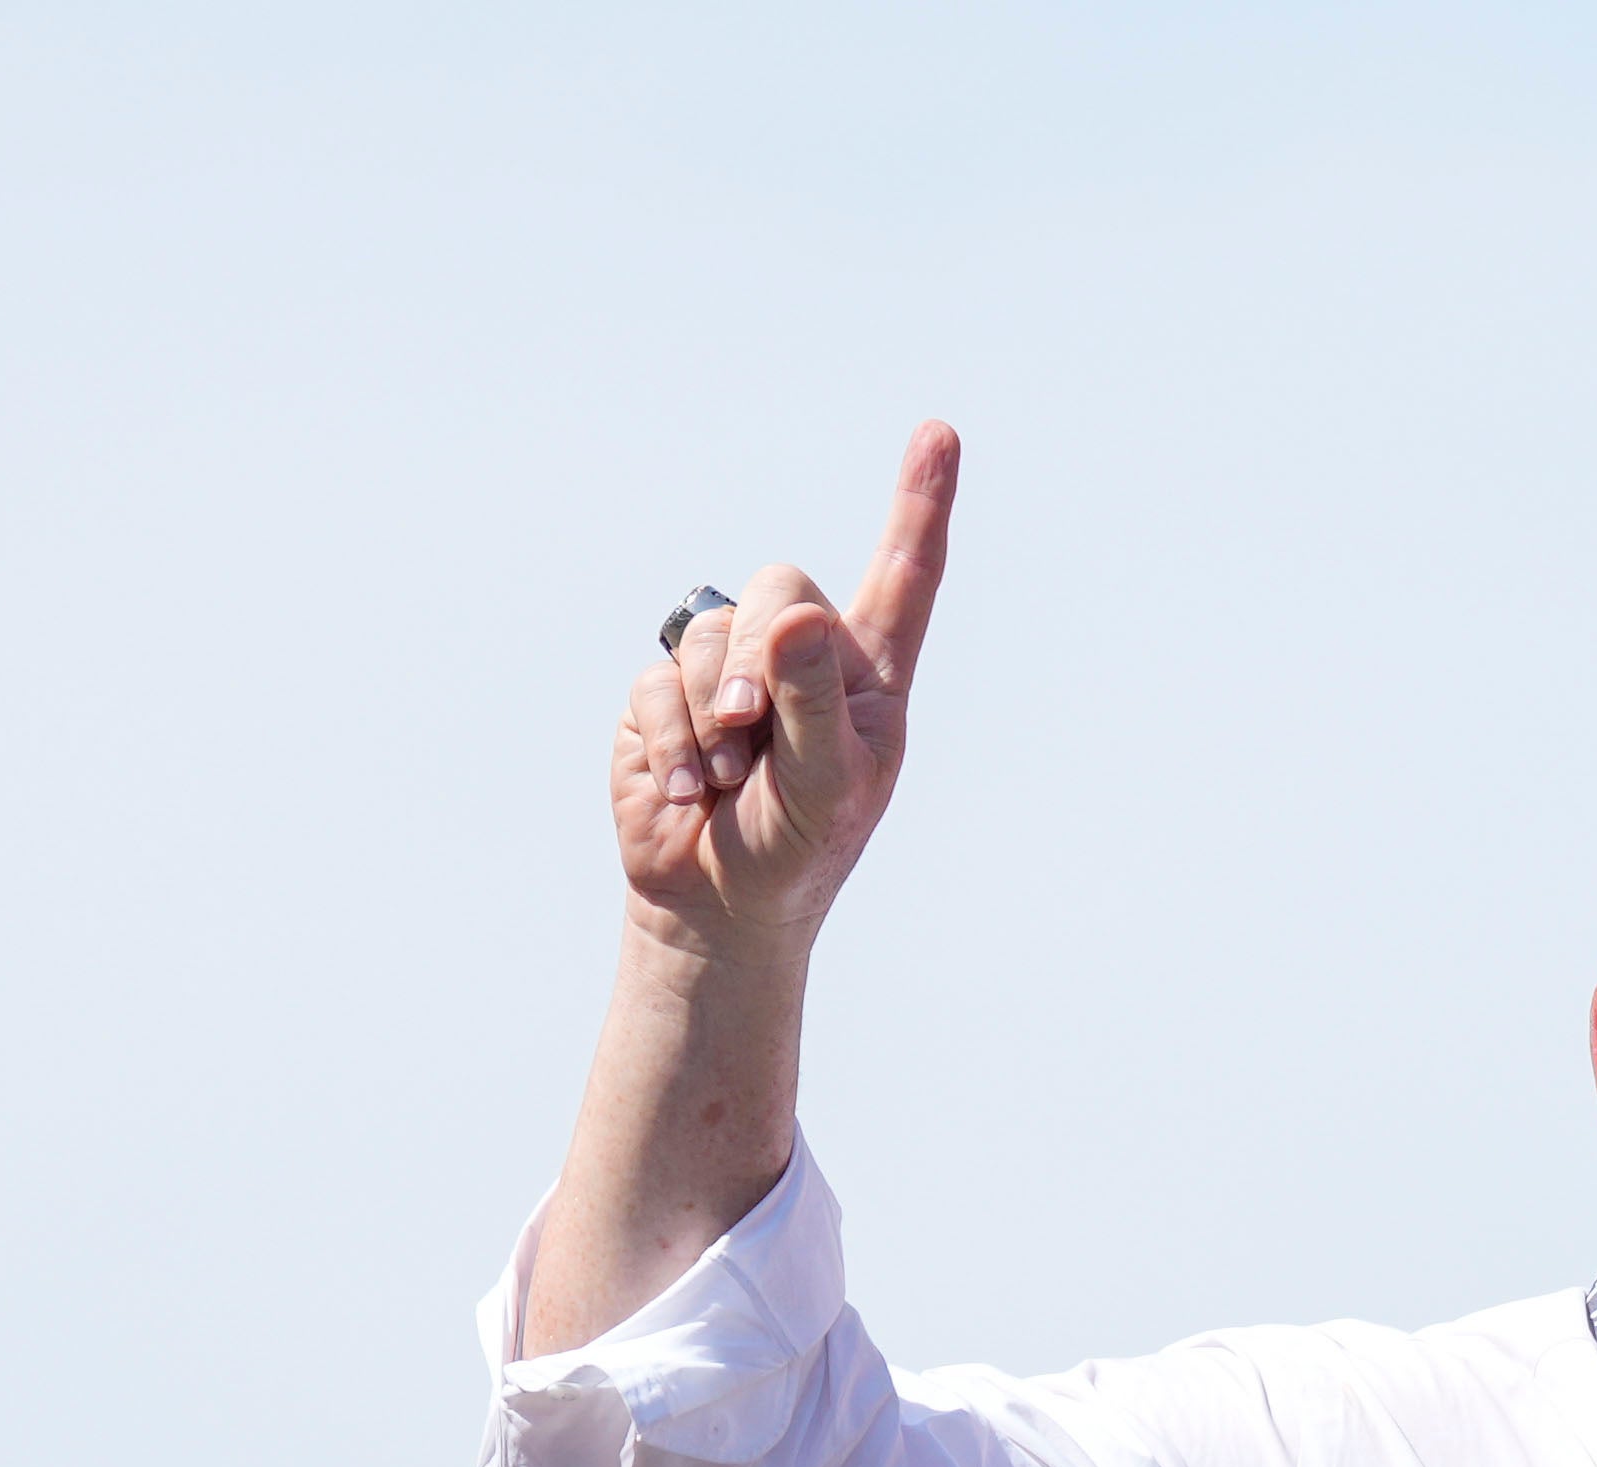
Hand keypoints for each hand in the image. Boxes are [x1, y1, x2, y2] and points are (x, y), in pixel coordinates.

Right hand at [612, 423, 958, 961]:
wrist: (718, 904)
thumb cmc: (798, 850)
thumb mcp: (827, 785)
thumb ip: (815, 701)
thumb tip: (799, 618)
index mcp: (867, 675)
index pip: (903, 576)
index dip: (918, 503)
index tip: (940, 432)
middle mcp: (801, 656)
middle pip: (779, 588)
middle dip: (759, 656)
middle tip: (751, 731)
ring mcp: (727, 670)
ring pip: (709, 634)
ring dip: (710, 717)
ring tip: (729, 780)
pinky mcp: (664, 695)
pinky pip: (655, 682)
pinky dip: (671, 740)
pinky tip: (689, 792)